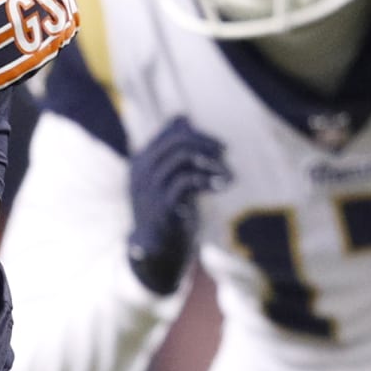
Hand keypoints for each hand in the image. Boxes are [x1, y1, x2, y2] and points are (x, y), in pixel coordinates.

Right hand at [127, 117, 229, 295]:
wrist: (157, 253)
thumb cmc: (167, 212)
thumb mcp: (169, 178)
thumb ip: (175, 152)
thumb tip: (183, 117)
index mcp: (142, 161)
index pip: (171, 133)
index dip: (199, 135)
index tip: (219, 149)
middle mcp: (142, 171)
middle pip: (178, 141)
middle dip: (207, 143)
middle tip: (226, 154)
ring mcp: (150, 188)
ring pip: (184, 157)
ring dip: (212, 162)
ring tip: (229, 174)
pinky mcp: (163, 206)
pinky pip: (188, 181)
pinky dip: (210, 179)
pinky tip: (223, 185)